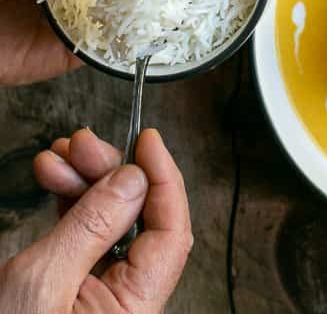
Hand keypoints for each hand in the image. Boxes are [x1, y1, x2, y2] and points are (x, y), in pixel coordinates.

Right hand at [0, 127, 192, 312]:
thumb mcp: (42, 283)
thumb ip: (92, 227)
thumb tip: (133, 179)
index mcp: (135, 309)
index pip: (172, 233)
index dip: (164, 178)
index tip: (147, 140)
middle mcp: (126, 303)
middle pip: (140, 220)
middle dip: (112, 172)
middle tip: (82, 144)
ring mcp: (100, 297)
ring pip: (110, 222)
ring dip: (85, 182)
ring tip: (57, 157)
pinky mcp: (74, 291)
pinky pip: (85, 237)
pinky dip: (70, 203)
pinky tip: (54, 180)